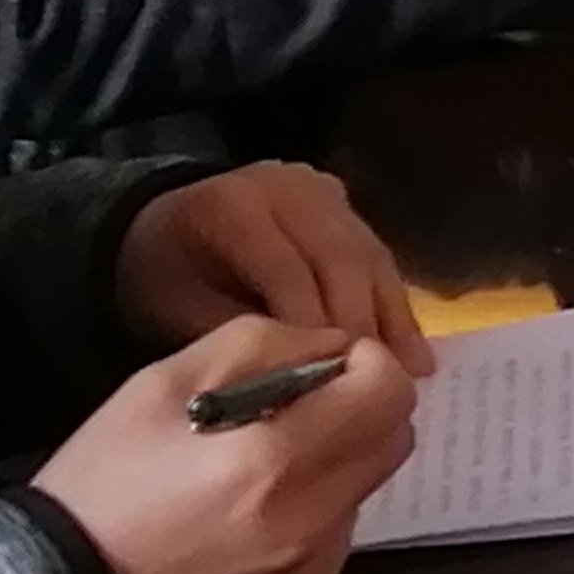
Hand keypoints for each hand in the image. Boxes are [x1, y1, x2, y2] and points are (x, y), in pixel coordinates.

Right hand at [31, 319, 419, 573]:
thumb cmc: (108, 474)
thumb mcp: (165, 380)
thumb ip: (265, 344)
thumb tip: (338, 348)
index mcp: (276, 460)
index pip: (390, 392)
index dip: (366, 364)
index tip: (324, 364)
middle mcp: (311, 523)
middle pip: (395, 439)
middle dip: (360, 409)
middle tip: (295, 408)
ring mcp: (313, 573)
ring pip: (367, 488)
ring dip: (336, 462)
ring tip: (259, 467)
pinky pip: (339, 537)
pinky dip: (314, 512)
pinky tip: (251, 516)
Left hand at [115, 161, 432, 374]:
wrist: (159, 225)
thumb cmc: (163, 276)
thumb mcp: (178, 310)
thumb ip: (240, 337)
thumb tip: (303, 382)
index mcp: (233, 207)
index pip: (285, 268)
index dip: (311, 325)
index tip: (331, 384)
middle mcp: (286, 187)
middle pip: (339, 257)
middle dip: (361, 325)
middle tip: (377, 386)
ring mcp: (321, 189)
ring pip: (369, 256)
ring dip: (392, 318)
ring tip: (411, 375)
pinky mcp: (344, 204)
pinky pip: (377, 256)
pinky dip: (396, 306)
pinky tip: (414, 352)